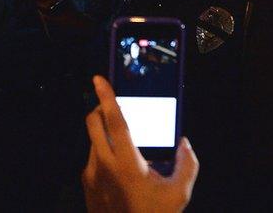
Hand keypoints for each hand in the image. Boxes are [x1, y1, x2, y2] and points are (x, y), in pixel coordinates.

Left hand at [83, 76, 197, 212]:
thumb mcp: (179, 193)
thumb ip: (187, 164)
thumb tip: (183, 144)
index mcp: (126, 163)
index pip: (113, 121)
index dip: (107, 96)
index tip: (99, 78)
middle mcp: (103, 165)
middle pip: (93, 122)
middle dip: (100, 108)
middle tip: (114, 106)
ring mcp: (90, 174)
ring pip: (92, 140)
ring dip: (104, 134)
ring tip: (126, 146)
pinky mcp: (85, 184)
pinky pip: (92, 158)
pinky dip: (104, 153)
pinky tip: (121, 169)